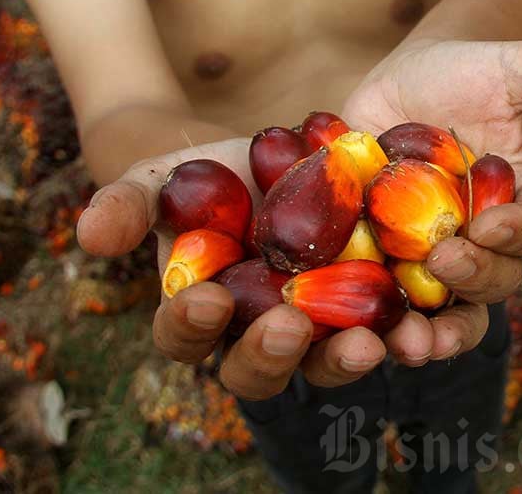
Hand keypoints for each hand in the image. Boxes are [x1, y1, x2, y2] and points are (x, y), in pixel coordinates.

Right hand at [76, 138, 386, 398]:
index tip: (207, 297)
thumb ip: (127, 205)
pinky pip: (397, 328)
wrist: (278, 154)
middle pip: (263, 368)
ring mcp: (324, 325)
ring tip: (374, 341)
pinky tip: (432, 322)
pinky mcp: (379, 304)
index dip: (191, 325)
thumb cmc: (207, 175)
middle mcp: (262, 334)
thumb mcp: (162, 178)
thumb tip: (89, 234)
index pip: (185, 336)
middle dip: (274, 354)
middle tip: (290, 326)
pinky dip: (414, 330)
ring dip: (351, 355)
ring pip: (333, 358)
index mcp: (203, 315)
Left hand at [342, 40, 521, 364]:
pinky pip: (382, 291)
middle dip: (473, 280)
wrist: (413, 71)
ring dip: (429, 330)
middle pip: (493, 280)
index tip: (492, 225)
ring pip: (443, 306)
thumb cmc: (478, 68)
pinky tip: (347, 320)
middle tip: (443, 262)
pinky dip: (370, 310)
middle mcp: (484, 238)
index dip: (520, 236)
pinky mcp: (382, 251)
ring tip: (406, 339)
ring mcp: (432, 249)